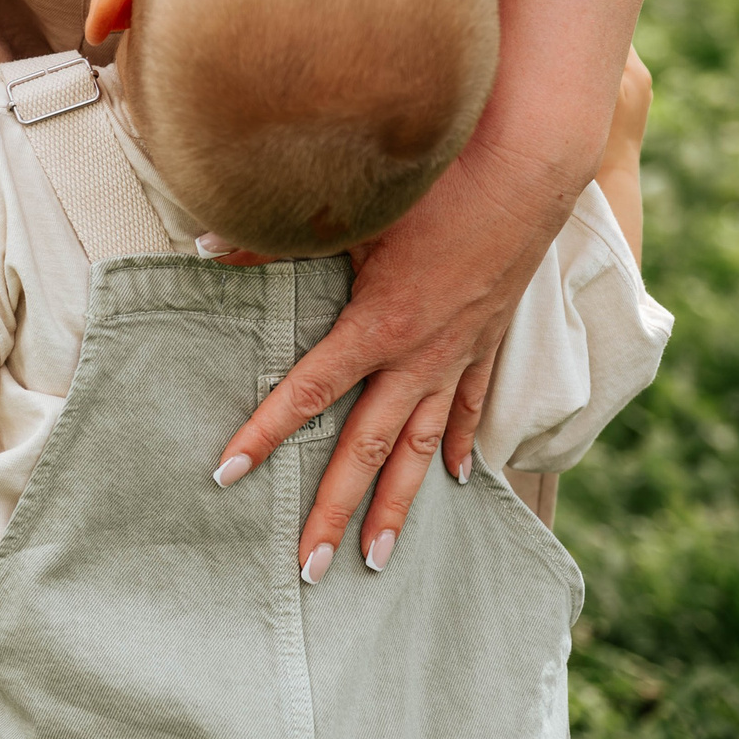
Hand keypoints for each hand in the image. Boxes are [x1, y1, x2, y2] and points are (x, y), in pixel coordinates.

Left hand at [213, 134, 576, 579]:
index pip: (308, 392)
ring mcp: (458, 354)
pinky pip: (468, 408)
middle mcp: (419, 356)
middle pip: (366, 449)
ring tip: (379, 561)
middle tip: (308, 571)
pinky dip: (459, 444)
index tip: (226, 473)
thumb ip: (275, 239)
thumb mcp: (354, 210)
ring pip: (421, 447)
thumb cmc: (439, 181)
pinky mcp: (486, 341)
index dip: (264, 434)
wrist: (532, 167)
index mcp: (378, 327)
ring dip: (398, 505)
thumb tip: (206, 245)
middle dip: (335, 513)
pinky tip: (457, 478)